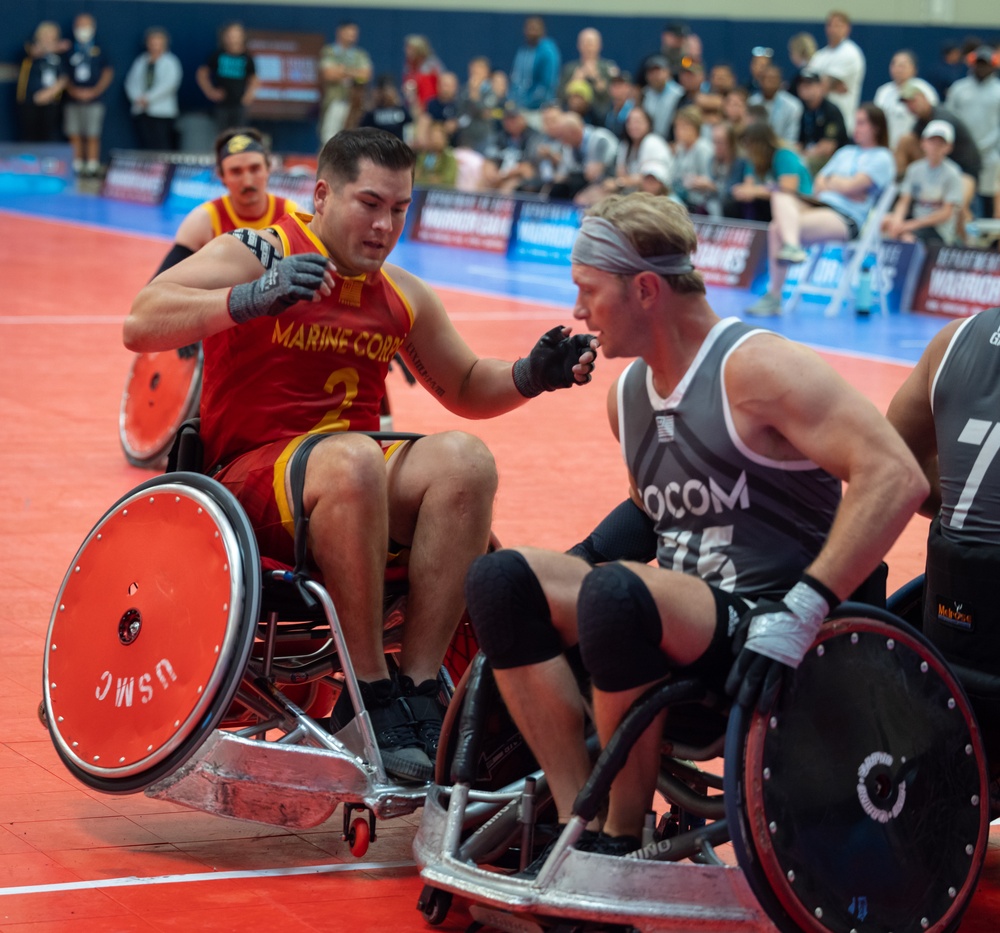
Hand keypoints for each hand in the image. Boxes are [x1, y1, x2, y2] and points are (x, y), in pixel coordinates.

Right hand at [227, 253, 331, 324]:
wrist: (255, 296)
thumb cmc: (276, 287)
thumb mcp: (289, 274)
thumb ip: (303, 273)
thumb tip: (324, 275)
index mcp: (291, 260)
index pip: (312, 258)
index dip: (325, 263)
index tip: (334, 269)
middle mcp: (289, 266)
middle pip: (314, 269)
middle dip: (325, 277)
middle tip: (331, 285)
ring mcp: (286, 277)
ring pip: (310, 279)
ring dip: (321, 286)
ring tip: (327, 292)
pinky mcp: (284, 289)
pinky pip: (303, 292)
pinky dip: (312, 295)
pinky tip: (317, 298)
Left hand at [512, 326, 598, 397]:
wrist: (533, 371)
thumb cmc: (539, 353)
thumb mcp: (546, 340)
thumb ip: (557, 332)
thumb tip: (570, 328)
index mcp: (573, 343)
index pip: (588, 340)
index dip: (594, 342)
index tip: (593, 345)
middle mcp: (577, 354)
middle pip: (592, 354)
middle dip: (590, 356)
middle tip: (581, 360)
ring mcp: (576, 366)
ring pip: (590, 367)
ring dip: (586, 368)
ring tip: (574, 369)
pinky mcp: (573, 378)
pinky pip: (585, 379)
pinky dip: (584, 378)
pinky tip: (576, 377)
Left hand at [725, 576, 835, 711]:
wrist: (800, 611)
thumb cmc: (772, 613)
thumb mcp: (751, 617)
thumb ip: (740, 633)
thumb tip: (734, 652)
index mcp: (756, 641)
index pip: (743, 664)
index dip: (735, 678)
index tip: (729, 690)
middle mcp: (769, 652)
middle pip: (756, 675)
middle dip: (748, 692)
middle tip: (741, 705)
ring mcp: (783, 658)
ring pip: (773, 681)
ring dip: (767, 696)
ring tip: (762, 710)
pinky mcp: (795, 661)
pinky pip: (790, 680)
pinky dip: (788, 694)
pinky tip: (784, 706)